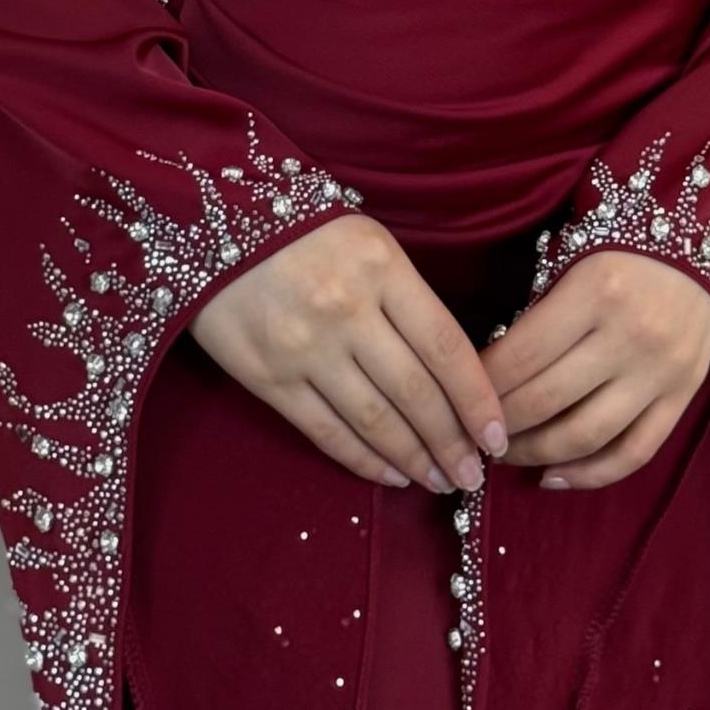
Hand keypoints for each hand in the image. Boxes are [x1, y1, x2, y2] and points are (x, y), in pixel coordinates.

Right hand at [189, 214, 507, 493]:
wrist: (211, 227)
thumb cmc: (304, 232)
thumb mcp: (368, 244)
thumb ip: (407, 299)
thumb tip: (451, 372)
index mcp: (381, 269)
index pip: (447, 348)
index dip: (478, 400)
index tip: (497, 434)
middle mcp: (347, 311)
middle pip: (416, 393)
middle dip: (453, 443)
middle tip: (473, 476)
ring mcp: (305, 349)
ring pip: (375, 420)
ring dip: (414, 459)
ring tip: (440, 482)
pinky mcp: (268, 378)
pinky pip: (325, 431)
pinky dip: (363, 460)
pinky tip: (391, 475)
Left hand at [480, 250, 709, 489]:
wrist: (699, 247)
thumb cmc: (619, 251)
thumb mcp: (571, 261)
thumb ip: (537, 314)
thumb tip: (486, 374)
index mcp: (594, 292)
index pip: (521, 356)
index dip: (481, 387)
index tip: (456, 399)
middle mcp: (630, 336)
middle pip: (547, 400)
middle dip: (499, 425)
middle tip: (472, 434)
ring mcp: (660, 372)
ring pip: (585, 435)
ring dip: (534, 454)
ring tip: (504, 455)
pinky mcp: (684, 396)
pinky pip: (634, 452)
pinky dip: (590, 475)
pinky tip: (552, 478)